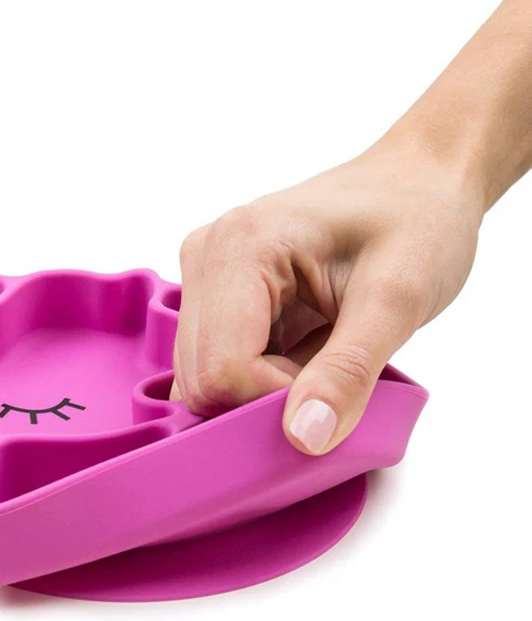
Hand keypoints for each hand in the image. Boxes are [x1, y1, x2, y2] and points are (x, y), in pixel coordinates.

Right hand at [171, 137, 483, 453]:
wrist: (417, 182)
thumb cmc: (417, 220)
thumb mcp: (399, 297)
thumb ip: (348, 371)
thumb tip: (304, 437)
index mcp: (241, 247)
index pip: (221, 369)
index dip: (274, 403)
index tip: (332, 396)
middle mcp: (206, 257)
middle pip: (202, 379)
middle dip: (263, 401)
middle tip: (330, 380)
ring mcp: (204, 274)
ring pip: (203, 378)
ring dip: (262, 391)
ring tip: (319, 357)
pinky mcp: (215, 293)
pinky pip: (217, 363)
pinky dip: (259, 378)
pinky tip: (300, 353)